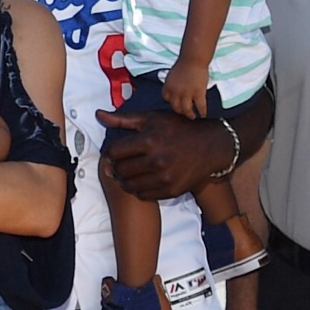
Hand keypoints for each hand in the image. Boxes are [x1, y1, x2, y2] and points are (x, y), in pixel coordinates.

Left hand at [98, 103, 234, 201]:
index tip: (114, 151)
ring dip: (124, 180)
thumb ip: (123, 119)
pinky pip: (144, 195)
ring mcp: (165, 178)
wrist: (210, 146)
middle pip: (120, 170)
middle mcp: (156, 161)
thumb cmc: (178, 129)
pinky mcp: (171, 191)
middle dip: (116, 166)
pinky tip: (141, 179)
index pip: (115, 152)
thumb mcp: (151, 118)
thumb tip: (99, 115)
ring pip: (129, 185)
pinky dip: (138, 189)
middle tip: (119, 163)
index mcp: (149, 140)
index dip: (110, 152)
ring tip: (128, 172)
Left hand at [162, 61, 212, 120]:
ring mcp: (187, 93)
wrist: (193, 59)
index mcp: (168, 87)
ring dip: (190, 114)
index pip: (166, 99)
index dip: (171, 102)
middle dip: (180, 111)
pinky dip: (202, 112)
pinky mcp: (198, 93)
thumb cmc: (184, 64)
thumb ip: (173, 85)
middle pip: (176, 107)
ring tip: (193, 116)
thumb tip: (175, 93)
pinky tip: (203, 114)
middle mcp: (175, 92)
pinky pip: (200, 106)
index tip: (176, 104)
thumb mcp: (172, 75)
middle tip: (184, 113)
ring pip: (187, 109)